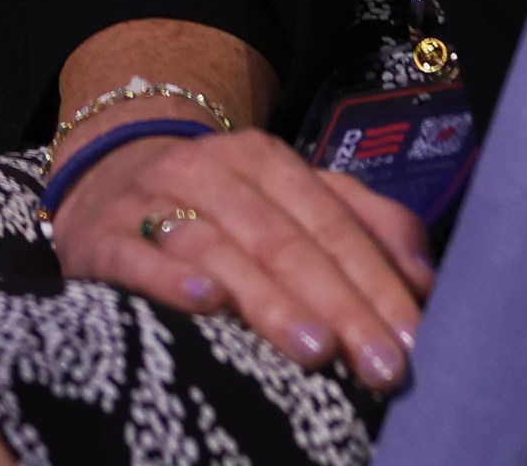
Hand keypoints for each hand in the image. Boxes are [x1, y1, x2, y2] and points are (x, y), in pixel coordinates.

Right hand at [49, 125, 434, 391]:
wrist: (105, 176)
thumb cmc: (220, 207)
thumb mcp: (291, 199)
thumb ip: (363, 225)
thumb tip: (425, 279)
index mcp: (267, 161)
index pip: (332, 223)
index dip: (375, 281)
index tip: (411, 339)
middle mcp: (211, 171)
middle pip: (285, 241)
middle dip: (339, 306)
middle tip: (378, 365)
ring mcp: (151, 200)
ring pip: (220, 250)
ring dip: (270, 300)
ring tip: (315, 350)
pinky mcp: (102, 236)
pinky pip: (136, 257)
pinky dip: (170, 279)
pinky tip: (206, 304)